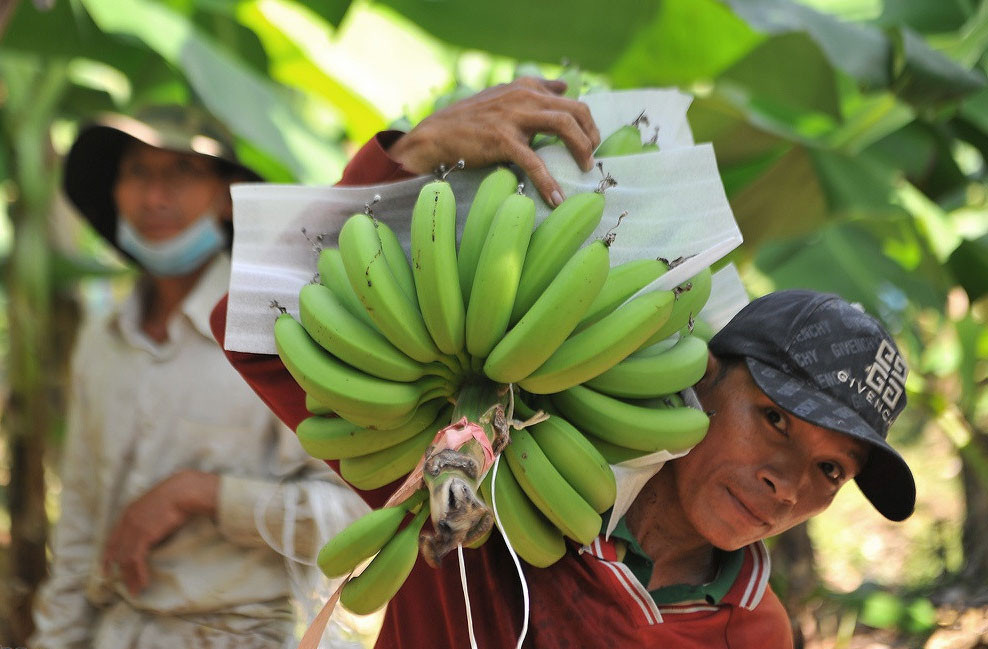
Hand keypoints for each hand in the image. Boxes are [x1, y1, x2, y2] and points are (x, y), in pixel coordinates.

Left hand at [102, 470, 218, 595]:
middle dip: (121, 572)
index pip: (113, 539)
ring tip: (136, 591)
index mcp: (129, 513)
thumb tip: (154, 528)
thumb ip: (150, 516)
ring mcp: (133, 529)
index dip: (108, 556)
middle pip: (118, 552)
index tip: (107, 570)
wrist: (184, 491)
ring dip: (131, 577)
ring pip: (125, 559)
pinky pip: (136, 560)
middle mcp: (127, 521)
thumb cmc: (178, 494)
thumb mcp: (157, 505)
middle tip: (126, 587)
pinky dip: (139, 573)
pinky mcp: (143, 536)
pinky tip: (144, 582)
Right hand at [388, 77, 600, 206]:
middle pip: (575, 110)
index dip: (587, 122)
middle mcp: (523, 96)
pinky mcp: (502, 139)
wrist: (436, 135)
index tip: (591, 142)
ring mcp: (513, 116)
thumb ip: (535, 89)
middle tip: (591, 158)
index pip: (570, 100)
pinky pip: (534, 161)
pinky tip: (556, 199)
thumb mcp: (504, 96)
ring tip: (584, 169)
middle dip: (591, 135)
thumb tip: (564, 86)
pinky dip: (548, 182)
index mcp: (526, 88)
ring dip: (581, 149)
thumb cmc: (469, 120)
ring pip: (564, 125)